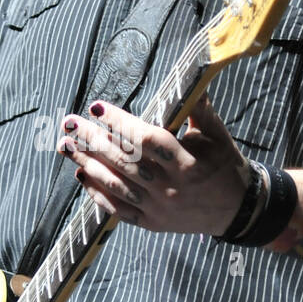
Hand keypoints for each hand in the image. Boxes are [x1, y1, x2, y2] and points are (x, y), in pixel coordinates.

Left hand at [56, 94, 249, 233]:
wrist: (236, 210)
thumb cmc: (225, 166)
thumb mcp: (217, 135)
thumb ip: (199, 109)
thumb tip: (187, 78)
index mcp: (187, 163)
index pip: (147, 140)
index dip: (120, 123)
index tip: (98, 106)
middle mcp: (170, 188)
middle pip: (124, 161)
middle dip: (93, 140)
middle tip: (70, 122)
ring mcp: (159, 208)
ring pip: (116, 185)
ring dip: (87, 163)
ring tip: (66, 145)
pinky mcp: (152, 224)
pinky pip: (118, 209)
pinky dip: (97, 193)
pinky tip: (81, 174)